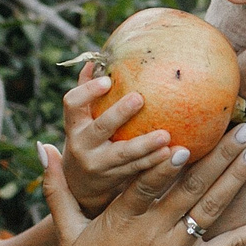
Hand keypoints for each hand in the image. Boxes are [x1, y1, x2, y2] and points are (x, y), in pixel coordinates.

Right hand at [39, 124, 245, 245]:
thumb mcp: (66, 233)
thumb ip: (57, 189)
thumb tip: (42, 148)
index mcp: (122, 221)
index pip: (145, 188)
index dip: (162, 167)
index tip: (181, 142)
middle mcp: (154, 235)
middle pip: (191, 190)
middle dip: (221, 155)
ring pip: (213, 209)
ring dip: (240, 176)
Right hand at [59, 64, 175, 215]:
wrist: (78, 186)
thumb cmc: (87, 140)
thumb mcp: (81, 121)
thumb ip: (87, 94)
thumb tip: (94, 59)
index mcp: (74, 124)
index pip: (72, 103)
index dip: (88, 91)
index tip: (107, 80)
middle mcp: (82, 145)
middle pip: (100, 128)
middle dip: (119, 114)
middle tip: (140, 99)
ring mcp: (98, 165)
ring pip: (123, 154)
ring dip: (145, 145)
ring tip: (166, 136)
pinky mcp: (114, 179)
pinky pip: (137, 170)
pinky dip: (155, 162)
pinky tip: (173, 153)